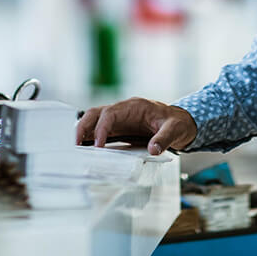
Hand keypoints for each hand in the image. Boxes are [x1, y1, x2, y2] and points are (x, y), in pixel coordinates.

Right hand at [76, 97, 196, 155]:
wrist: (182, 121)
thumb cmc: (178, 122)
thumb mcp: (175, 130)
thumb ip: (164, 139)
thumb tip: (153, 149)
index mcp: (134, 106)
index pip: (111, 114)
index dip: (102, 129)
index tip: (98, 145)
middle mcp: (123, 110)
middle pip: (96, 113)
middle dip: (83, 126)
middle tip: (75, 144)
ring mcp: (120, 119)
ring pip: (95, 120)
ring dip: (83, 132)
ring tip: (75, 148)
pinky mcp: (120, 128)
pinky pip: (101, 130)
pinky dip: (91, 138)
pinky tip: (86, 149)